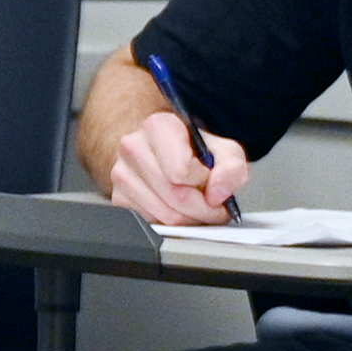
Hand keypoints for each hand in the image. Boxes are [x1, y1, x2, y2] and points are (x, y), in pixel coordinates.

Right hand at [100, 108, 247, 225]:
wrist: (157, 147)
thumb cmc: (188, 147)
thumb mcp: (222, 149)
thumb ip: (232, 167)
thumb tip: (218, 194)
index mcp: (158, 127)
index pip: (182, 171)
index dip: (205, 182)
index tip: (209, 179)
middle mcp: (133, 147)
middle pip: (176, 198)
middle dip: (203, 209)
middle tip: (212, 205)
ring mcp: (121, 174)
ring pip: (165, 216)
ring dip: (189, 219)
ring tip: (195, 205)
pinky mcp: (118, 197)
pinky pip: (152, 223)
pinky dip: (171, 222)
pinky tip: (175, 207)